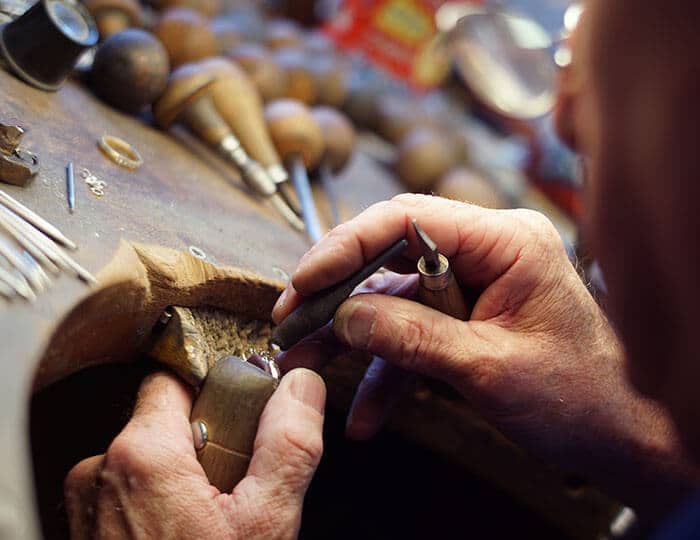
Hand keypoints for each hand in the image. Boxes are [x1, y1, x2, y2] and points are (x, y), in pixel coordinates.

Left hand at [64, 368, 324, 539]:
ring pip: (149, 459)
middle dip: (206, 442)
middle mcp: (100, 473)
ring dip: (184, 476)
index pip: (176, 379)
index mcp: (141, 455)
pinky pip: (129, 493)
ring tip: (211, 522)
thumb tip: (302, 388)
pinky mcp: (84, 531)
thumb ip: (289, 444)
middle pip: (164, 421)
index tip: (242, 418)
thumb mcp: (267, 523)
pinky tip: (184, 538)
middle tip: (235, 488)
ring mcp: (87, 506)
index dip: (216, 391)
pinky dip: (159, 503)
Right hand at [273, 194, 696, 517]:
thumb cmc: (580, 396)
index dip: (347, 244)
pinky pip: (414, 334)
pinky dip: (388, 371)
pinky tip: (366, 412)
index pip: (409, 218)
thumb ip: (413, 339)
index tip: (304, 279)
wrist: (621, 433)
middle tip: (291, 320)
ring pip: (394, 299)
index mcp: (505, 241)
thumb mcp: (489, 368)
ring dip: (352, 338)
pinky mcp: (466, 317)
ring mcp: (474, 284)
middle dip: (338, 294)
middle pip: (391, 255)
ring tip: (307, 365)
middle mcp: (486, 251)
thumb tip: (343, 317)